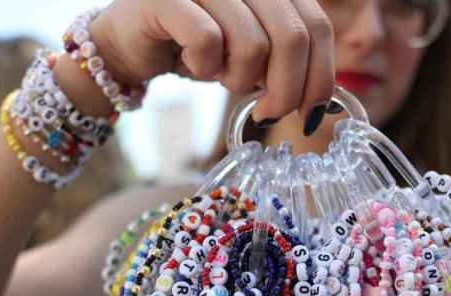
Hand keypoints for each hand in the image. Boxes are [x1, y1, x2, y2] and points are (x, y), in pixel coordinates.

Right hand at [93, 0, 334, 124]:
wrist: (130, 42)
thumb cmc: (197, 46)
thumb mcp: (253, 51)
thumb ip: (288, 59)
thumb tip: (319, 100)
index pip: (317, 26)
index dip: (320, 75)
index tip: (311, 113)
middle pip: (292, 36)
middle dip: (286, 89)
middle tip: (268, 114)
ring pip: (252, 44)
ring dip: (239, 79)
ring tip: (220, 76)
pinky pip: (206, 41)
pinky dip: (204, 67)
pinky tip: (193, 64)